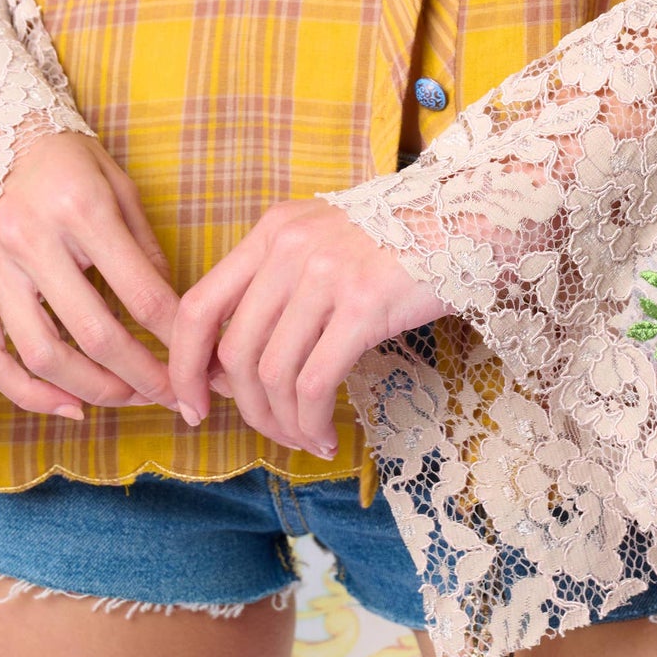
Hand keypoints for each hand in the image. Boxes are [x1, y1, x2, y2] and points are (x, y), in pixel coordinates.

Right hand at [0, 132, 179, 419]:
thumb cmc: (63, 160)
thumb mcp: (117, 186)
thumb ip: (145, 249)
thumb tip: (175, 313)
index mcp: (80, 211)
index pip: (141, 293)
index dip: (179, 335)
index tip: (204, 360)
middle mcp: (30, 242)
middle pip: (96, 334)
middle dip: (145, 376)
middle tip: (177, 395)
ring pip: (43, 355)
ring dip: (95, 389)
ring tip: (131, 397)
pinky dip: (29, 392)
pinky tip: (68, 405)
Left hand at [167, 199, 451, 459]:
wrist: (473, 217)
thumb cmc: (398, 240)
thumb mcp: (324, 243)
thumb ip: (276, 287)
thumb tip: (229, 367)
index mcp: (271, 231)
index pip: (197, 305)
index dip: (184, 365)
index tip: (192, 405)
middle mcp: (289, 248)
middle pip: (234, 352)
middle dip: (244, 409)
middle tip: (268, 433)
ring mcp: (326, 276)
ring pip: (273, 375)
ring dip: (283, 423)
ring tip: (305, 439)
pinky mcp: (364, 305)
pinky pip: (316, 384)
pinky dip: (312, 423)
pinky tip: (326, 438)